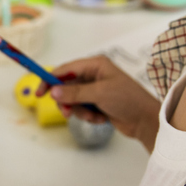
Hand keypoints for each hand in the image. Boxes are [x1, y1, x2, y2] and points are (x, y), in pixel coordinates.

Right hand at [39, 55, 161, 149]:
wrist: (146, 120)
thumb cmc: (127, 100)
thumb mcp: (99, 94)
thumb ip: (75, 93)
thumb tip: (53, 92)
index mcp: (95, 65)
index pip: (65, 70)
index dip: (50, 80)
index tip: (39, 94)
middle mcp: (94, 75)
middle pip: (67, 86)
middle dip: (68, 101)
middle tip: (67, 113)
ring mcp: (96, 89)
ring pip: (74, 100)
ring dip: (81, 111)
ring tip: (94, 116)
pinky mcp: (99, 103)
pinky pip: (83, 109)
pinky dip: (89, 115)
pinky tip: (102, 118)